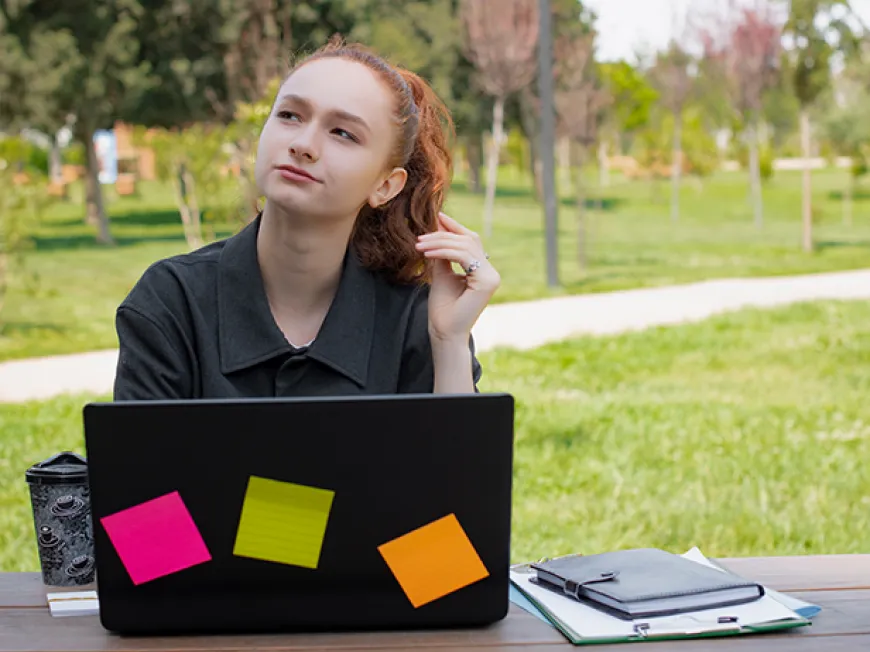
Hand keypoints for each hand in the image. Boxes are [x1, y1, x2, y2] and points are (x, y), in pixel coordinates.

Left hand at [415, 212, 500, 342]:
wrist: (444, 331)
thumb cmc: (443, 307)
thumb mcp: (441, 273)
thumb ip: (442, 253)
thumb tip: (438, 227)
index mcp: (483, 270)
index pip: (471, 241)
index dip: (455, 227)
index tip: (437, 216)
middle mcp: (491, 272)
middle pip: (468, 240)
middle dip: (443, 235)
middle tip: (421, 237)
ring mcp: (491, 277)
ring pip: (465, 246)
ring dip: (439, 242)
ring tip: (420, 246)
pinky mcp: (487, 281)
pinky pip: (463, 256)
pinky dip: (443, 251)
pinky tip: (427, 253)